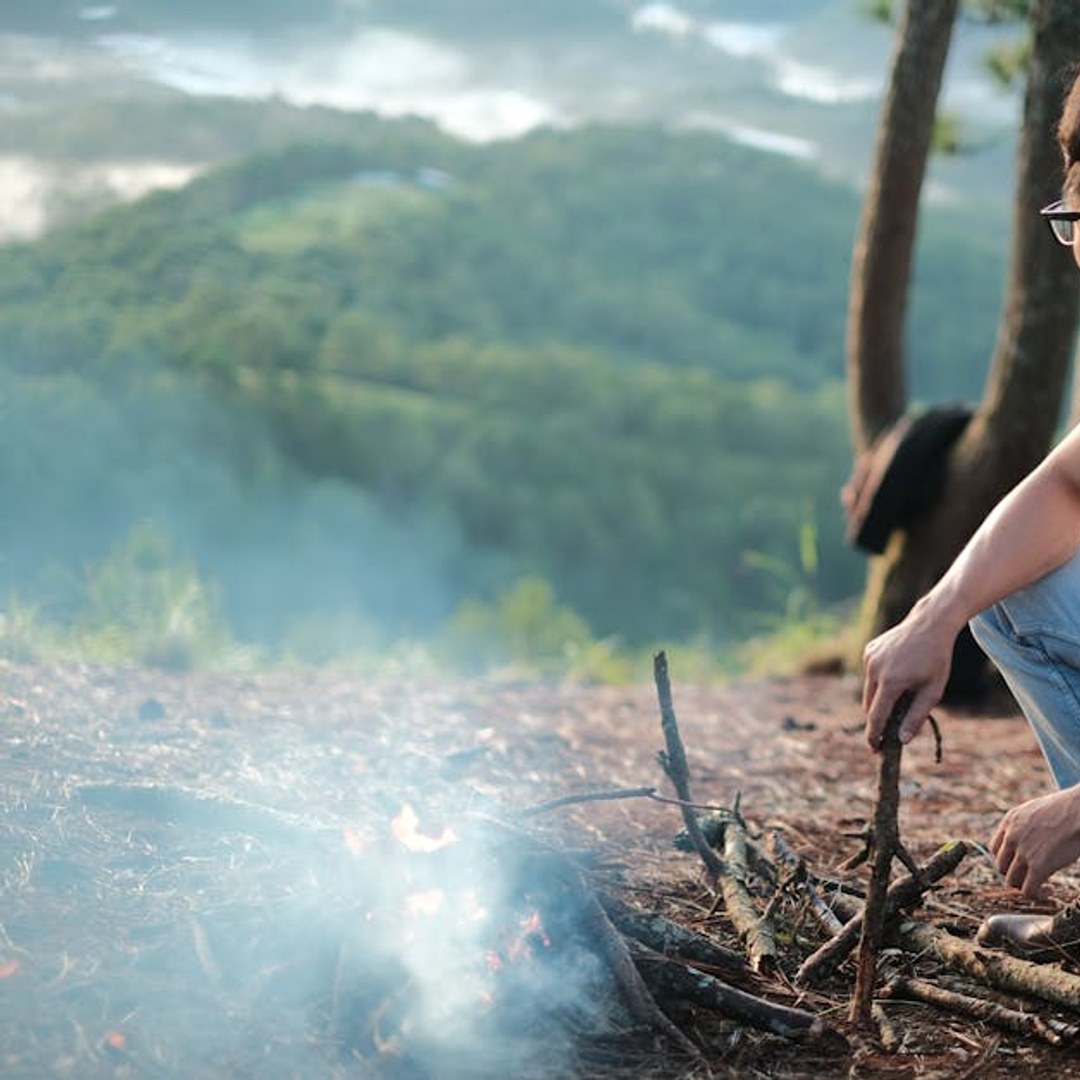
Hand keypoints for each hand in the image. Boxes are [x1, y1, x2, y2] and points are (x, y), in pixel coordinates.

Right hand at [861, 603, 956, 750]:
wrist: (930, 623)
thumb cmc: (936, 659)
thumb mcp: (933, 691)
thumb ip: (916, 716)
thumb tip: (902, 739)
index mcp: (891, 682)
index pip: (876, 716)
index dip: (874, 735)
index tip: (874, 749)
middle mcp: (875, 669)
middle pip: (870, 705)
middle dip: (878, 717)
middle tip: (891, 728)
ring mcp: (869, 658)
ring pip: (869, 689)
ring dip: (880, 698)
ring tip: (903, 690)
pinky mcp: (869, 651)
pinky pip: (870, 674)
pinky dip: (880, 680)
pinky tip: (899, 671)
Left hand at [990, 787, 1079, 897]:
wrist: (1079, 811)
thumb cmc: (1067, 810)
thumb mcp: (1036, 811)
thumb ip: (1025, 826)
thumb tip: (1031, 841)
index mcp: (1009, 822)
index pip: (995, 849)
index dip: (1007, 861)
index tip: (1021, 867)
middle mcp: (1011, 837)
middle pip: (1001, 867)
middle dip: (1015, 875)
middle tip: (1033, 879)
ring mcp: (1023, 852)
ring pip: (1012, 880)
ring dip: (1026, 888)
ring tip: (1044, 888)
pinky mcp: (1038, 866)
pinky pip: (1028, 890)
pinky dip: (1036, 896)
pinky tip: (1048, 893)